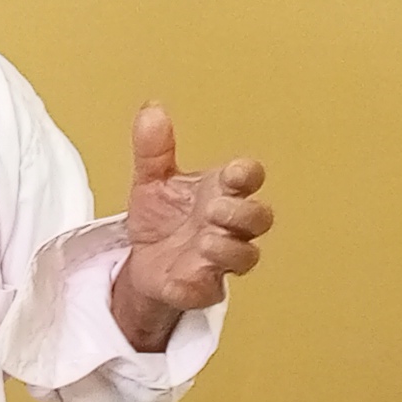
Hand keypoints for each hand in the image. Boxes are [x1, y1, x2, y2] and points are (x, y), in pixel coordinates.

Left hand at [109, 103, 273, 351]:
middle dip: (243, 212)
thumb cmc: (161, 219)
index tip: (231, 173)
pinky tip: (182, 274)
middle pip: (260, 217)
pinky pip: (209, 291)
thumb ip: (153, 148)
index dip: (247, 175)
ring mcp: (219, 258)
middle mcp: (227, 225)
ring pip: (247, 256)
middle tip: (214, 209)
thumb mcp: (152, 179)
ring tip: (205, 240)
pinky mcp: (202, 288)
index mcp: (220, 192)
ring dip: (230, 247)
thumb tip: (151, 110)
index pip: (249, 177)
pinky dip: (197, 284)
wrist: (141, 262)